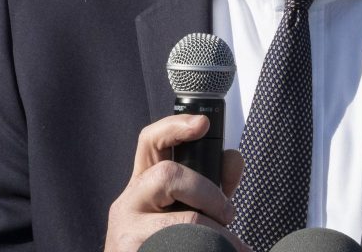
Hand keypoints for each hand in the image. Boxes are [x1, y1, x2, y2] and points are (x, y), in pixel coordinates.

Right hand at [104, 114, 248, 251]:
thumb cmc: (163, 246)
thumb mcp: (183, 214)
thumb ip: (209, 188)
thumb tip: (234, 157)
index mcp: (142, 187)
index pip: (150, 142)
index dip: (174, 126)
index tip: (202, 123)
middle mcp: (129, 203)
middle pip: (168, 174)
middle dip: (209, 193)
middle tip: (227, 215)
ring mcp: (127, 230)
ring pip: (184, 219)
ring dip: (217, 232)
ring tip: (230, 245)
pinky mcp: (133, 251)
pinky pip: (181, 245)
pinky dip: (206, 249)